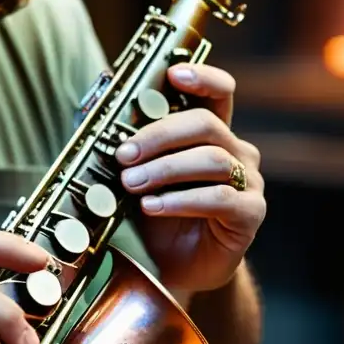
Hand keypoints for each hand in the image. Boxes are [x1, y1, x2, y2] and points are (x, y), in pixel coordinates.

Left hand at [115, 63, 265, 295]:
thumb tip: (93, 114)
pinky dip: (181, 199)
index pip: (219, 94)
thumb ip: (129, 149)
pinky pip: (219, 198)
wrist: (178, 269)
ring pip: (211, 160)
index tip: (173, 73)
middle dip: (160, 135)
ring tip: (131, 183)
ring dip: (164, 169)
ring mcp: (248, 182)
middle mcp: (237, 153)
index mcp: (213, 135)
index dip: (202, 78)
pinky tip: (153, 206)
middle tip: (124, 154)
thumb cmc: (160, 219)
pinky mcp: (249, 213)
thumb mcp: (139, 178)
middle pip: (206, 124)